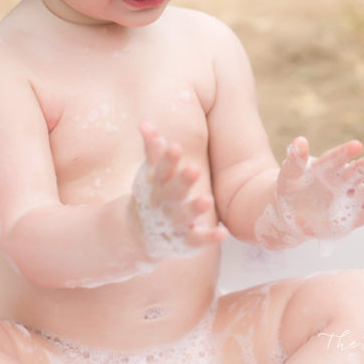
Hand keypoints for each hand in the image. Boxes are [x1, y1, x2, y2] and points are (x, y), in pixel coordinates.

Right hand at [133, 122, 227, 259]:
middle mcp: (162, 204)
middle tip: (194, 168)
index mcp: (155, 185)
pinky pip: (197, 240)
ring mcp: (173, 223)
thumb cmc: (153, 193)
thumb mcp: (149, 173)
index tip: (176, 147)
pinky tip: (222, 233)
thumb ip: (152, 149)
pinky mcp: (185, 240)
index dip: (167, 160)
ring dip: (194, 208)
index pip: (160, 170)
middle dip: (182, 181)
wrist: (141, 234)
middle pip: (172, 192)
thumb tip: (144, 123)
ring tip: (207, 200)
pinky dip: (208, 237)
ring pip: (183, 216)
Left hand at [257, 138, 363, 245]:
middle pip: (359, 170)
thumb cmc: (292, 189)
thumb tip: (299, 141)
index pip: (338, 157)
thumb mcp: (290, 174)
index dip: (346, 152)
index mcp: (329, 166)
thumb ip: (295, 159)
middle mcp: (344, 180)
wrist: (291, 215)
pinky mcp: (352, 219)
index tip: (356, 145)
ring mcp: (350, 199)